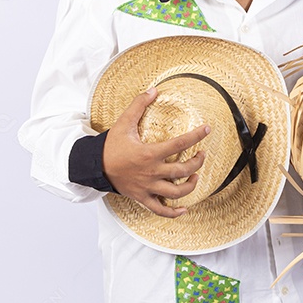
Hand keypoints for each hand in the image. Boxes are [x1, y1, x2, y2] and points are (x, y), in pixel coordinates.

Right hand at [102, 88, 209, 217]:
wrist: (94, 166)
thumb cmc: (110, 145)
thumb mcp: (124, 122)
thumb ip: (139, 105)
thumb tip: (153, 89)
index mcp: (149, 153)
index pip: (180, 144)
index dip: (197, 135)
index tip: (207, 129)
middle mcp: (151, 172)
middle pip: (183, 170)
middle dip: (197, 162)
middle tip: (202, 154)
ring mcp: (147, 187)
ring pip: (176, 192)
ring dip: (190, 185)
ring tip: (196, 176)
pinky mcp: (142, 198)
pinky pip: (160, 210)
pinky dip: (173, 213)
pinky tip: (183, 210)